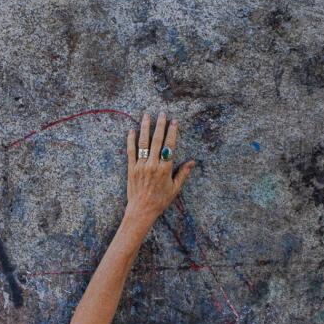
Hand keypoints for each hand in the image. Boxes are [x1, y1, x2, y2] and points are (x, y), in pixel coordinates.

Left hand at [125, 112, 193, 228]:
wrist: (142, 210)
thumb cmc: (160, 200)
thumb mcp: (175, 188)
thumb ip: (183, 173)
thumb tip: (193, 162)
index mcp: (165, 169)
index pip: (170, 146)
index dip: (172, 133)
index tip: (174, 122)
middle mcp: (153, 165)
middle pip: (157, 141)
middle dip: (160, 125)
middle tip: (162, 113)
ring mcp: (141, 166)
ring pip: (143, 143)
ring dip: (145, 128)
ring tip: (147, 115)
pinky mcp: (131, 168)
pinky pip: (130, 151)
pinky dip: (131, 140)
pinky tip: (132, 130)